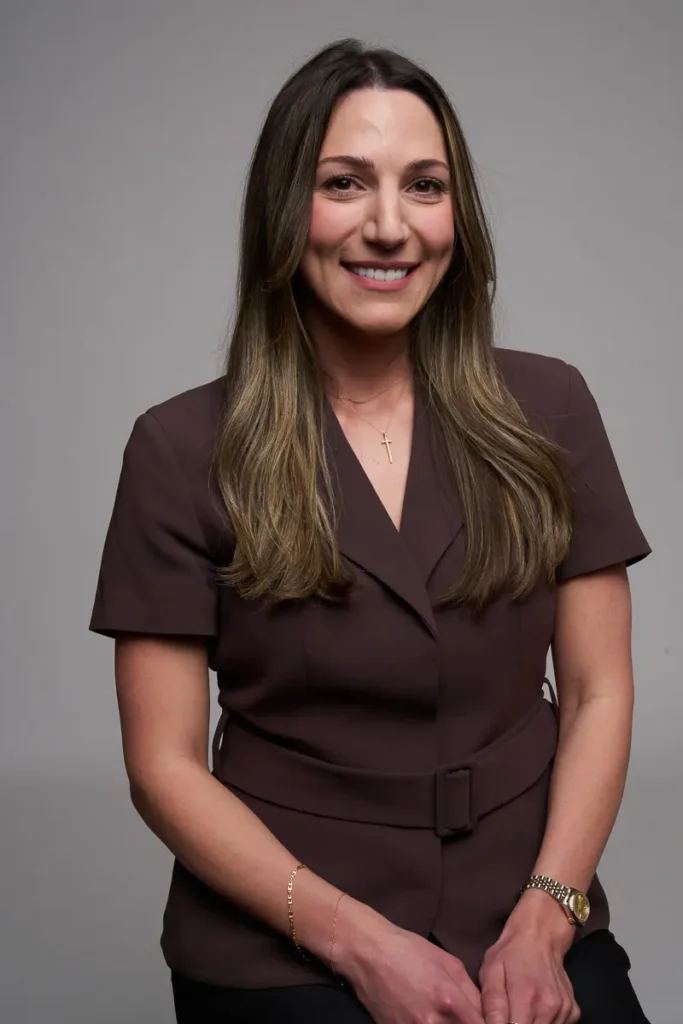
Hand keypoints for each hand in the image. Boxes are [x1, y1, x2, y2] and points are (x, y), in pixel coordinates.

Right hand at [336, 903, 485, 1023]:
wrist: (368, 953)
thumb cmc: (410, 951)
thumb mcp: (449, 963)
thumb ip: (472, 993)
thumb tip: (487, 1015)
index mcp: (449, 1001)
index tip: (486, 1022)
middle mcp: (432, 1023)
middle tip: (464, 1017)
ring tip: (443, 1015)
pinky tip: (426, 1016)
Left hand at [479, 894, 580, 1023]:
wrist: (541, 934)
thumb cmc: (510, 952)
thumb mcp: (490, 971)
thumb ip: (492, 1004)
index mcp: (526, 997)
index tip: (499, 1019)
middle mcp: (549, 1007)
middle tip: (510, 1012)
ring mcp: (564, 1010)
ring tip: (521, 1008)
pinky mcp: (574, 1011)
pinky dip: (545, 1023)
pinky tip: (537, 1008)